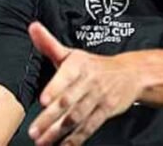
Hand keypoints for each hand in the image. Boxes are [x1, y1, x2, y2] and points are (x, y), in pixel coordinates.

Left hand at [27, 22, 141, 145]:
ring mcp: (98, 97)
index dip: (55, 88)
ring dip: (59, 131)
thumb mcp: (72, 53)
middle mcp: (89, 81)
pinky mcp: (106, 111)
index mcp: (79, 65)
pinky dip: (76, 139)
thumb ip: (49, 44)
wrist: (130, 73)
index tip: (43, 100)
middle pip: (68, 101)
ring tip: (42, 141)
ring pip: (77, 117)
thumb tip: (32, 27)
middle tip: (34, 131)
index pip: (67, 76)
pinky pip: (90, 127)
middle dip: (50, 118)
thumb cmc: (94, 65)